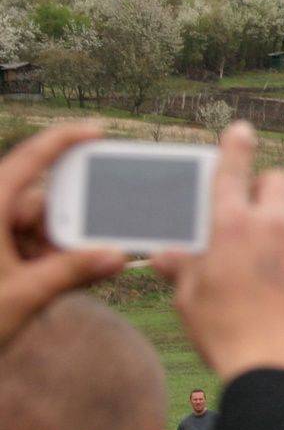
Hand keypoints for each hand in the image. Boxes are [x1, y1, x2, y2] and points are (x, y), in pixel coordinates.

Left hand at [0, 121, 126, 346]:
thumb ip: (71, 273)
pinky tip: (52, 285)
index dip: (63, 141)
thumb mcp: (21, 297)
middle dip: (67, 225)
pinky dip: (46, 262)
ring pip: (37, 230)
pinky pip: (28, 249)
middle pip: (39, 202)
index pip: (27, 160)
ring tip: (59, 281)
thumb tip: (116, 255)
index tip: (97, 132)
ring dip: (57, 251)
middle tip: (89, 250)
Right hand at [153, 122, 283, 383]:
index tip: (240, 129)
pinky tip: (264, 289)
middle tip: (245, 202)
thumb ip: (180, 268)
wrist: (279, 367)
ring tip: (244, 260)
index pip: (233, 172)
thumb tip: (163, 256)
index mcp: (233, 227)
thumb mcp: (189, 299)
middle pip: (279, 180)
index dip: (235, 147)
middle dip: (264, 181)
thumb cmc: (226, 333)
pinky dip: (280, 260)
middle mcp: (272, 230)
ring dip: (269, 227)